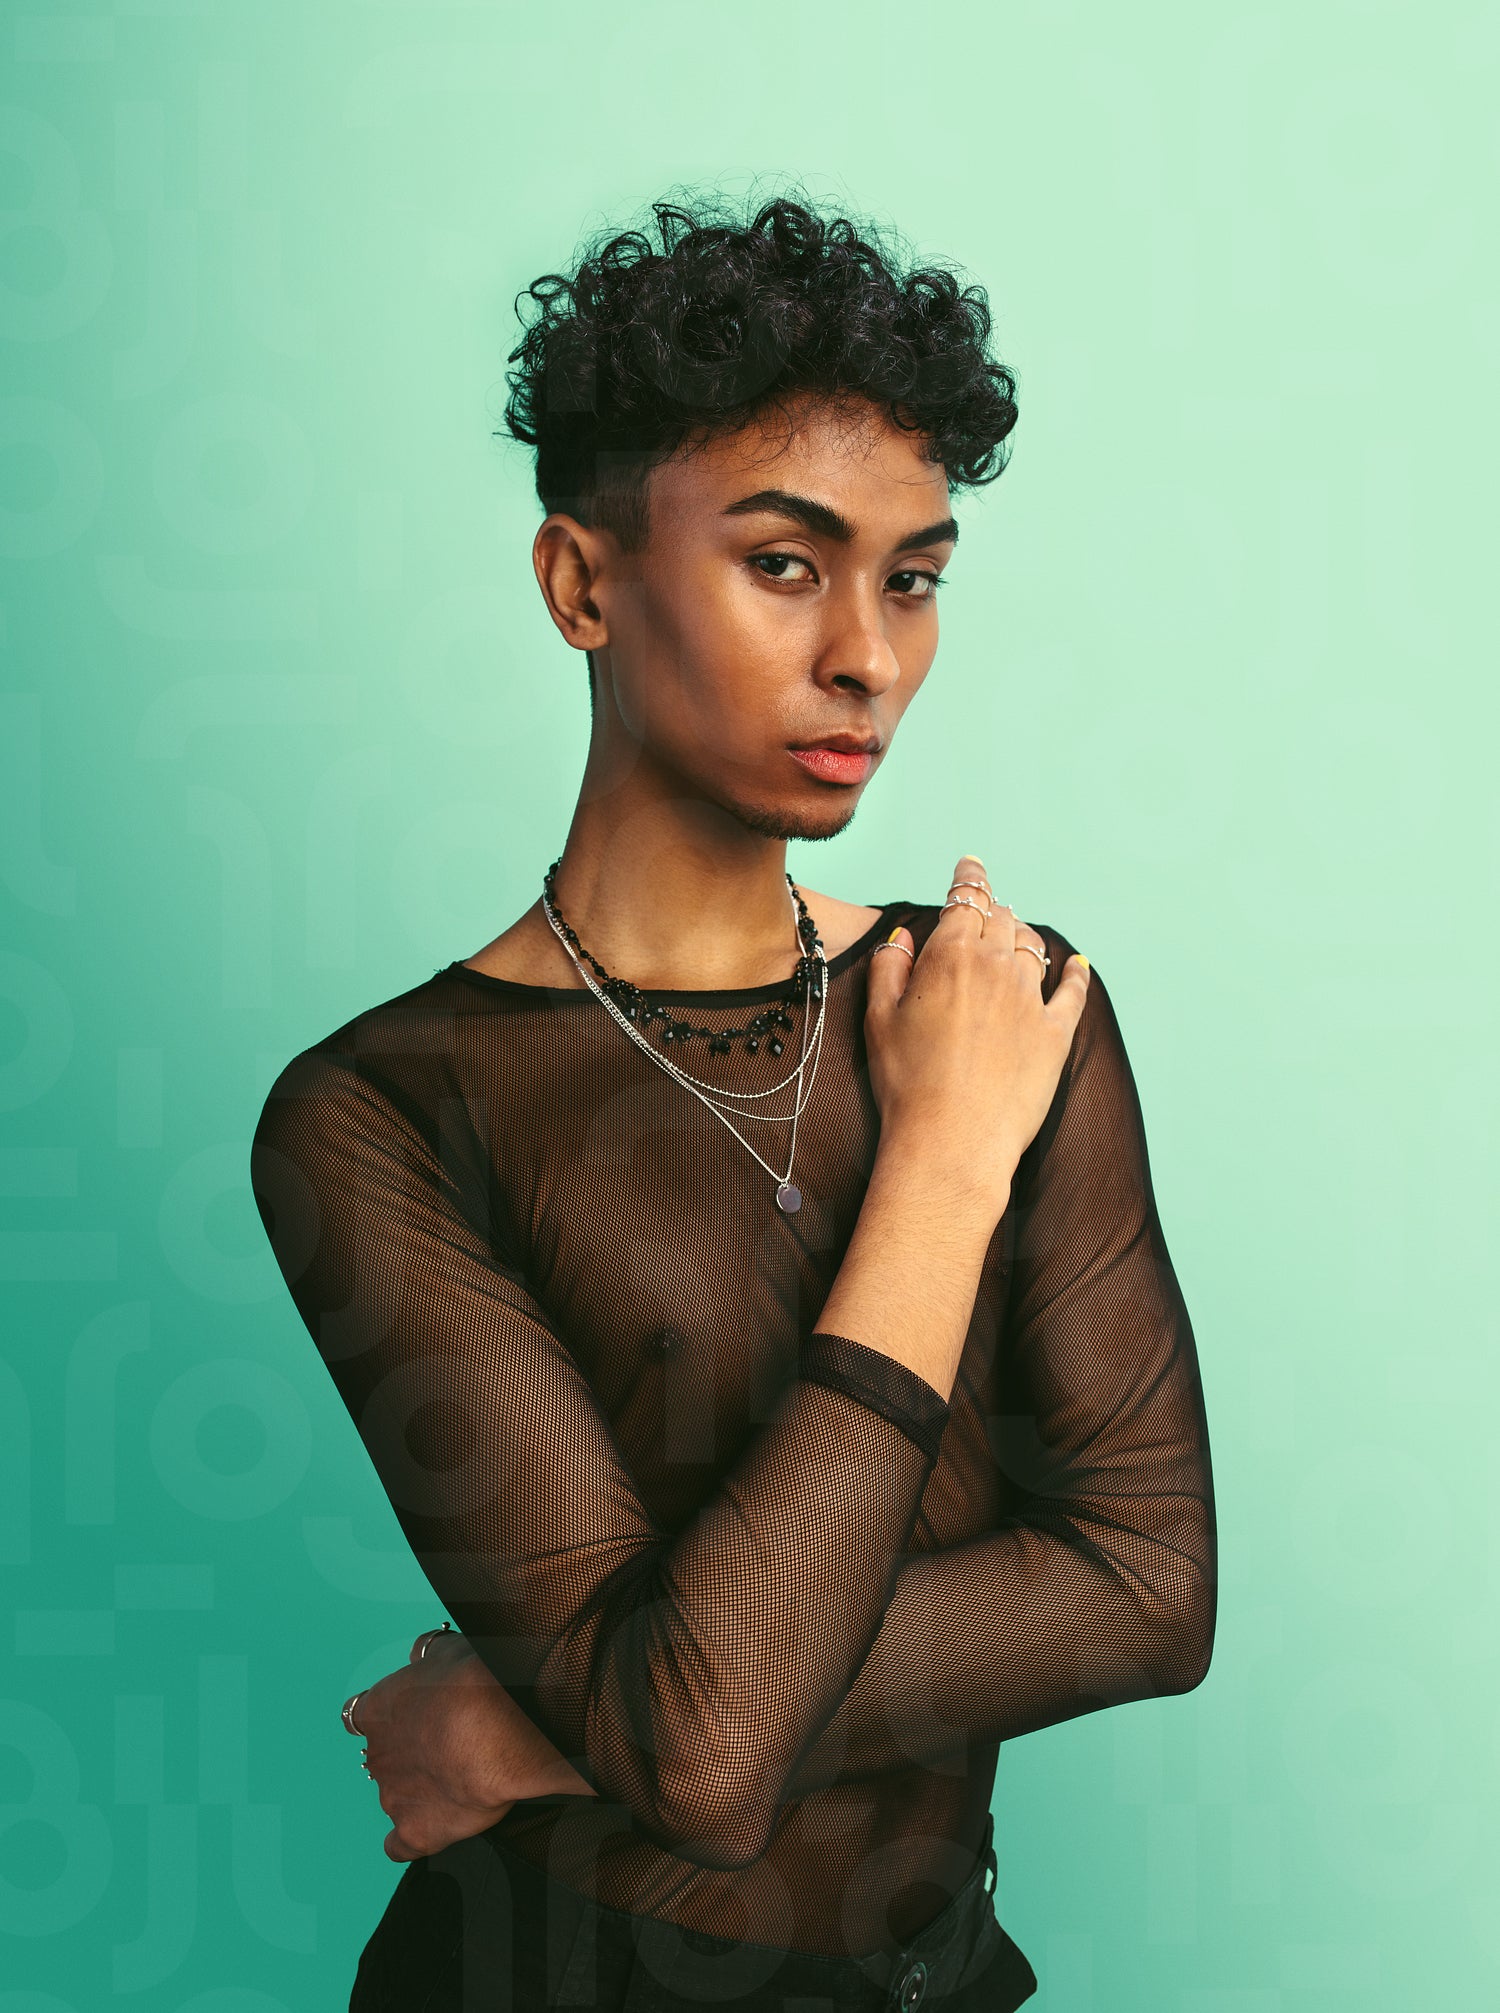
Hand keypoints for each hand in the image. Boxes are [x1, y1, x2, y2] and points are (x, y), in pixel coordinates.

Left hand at [356, 1628, 593, 1862]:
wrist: (499, 1730)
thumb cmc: (477, 1683)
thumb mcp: (449, 1651)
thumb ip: (427, 1658)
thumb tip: (418, 1656)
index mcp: (378, 1709)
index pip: (359, 1718)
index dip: (386, 1720)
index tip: (409, 1719)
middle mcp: (377, 1753)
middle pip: (382, 1758)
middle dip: (409, 1756)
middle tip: (449, 1747)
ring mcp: (392, 1796)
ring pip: (396, 1796)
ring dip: (419, 1791)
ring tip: (460, 1782)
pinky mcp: (414, 1832)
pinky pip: (399, 1846)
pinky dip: (411, 1839)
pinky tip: (430, 1830)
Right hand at [866, 853, 1090, 1224]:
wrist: (951, 1141)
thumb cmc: (906, 1084)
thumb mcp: (879, 1019)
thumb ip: (891, 968)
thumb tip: (906, 938)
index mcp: (950, 956)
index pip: (965, 899)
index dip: (968, 877)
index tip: (970, 866)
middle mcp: (997, 967)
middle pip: (1002, 918)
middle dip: (993, 909)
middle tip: (986, 911)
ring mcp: (1031, 1000)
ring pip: (1034, 947)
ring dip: (1023, 937)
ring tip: (1016, 938)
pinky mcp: (1055, 1034)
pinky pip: (1074, 991)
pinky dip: (1076, 974)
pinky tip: (1079, 966)